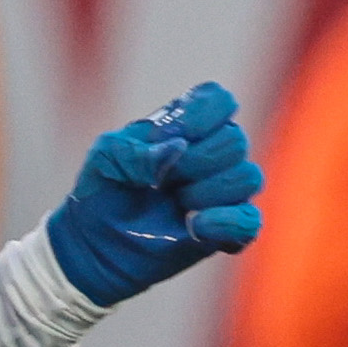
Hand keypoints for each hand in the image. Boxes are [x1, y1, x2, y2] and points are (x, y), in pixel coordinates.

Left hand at [42, 81, 263, 306]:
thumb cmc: (102, 192)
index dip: (203, 114)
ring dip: (209, 191)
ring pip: (248, 178)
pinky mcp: (226, 231)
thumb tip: (177, 149)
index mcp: (186, 126)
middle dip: (198, 161)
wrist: (96, 246)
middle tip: (164, 181)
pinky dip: (227, 222)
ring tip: (178, 204)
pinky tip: (194, 226)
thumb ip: (137, 149)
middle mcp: (212, 155)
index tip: (174, 135)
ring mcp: (222, 194)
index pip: (218, 100)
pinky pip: (251, 221)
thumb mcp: (107, 159)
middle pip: (235, 141)